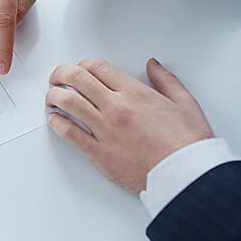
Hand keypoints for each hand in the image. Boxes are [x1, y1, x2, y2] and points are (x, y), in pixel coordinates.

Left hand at [46, 58, 213, 193]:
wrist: (188, 176)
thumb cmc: (188, 144)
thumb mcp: (185, 103)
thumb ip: (165, 80)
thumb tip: (152, 65)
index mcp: (135, 93)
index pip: (97, 67)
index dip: (82, 64)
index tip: (79, 69)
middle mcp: (116, 107)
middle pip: (76, 78)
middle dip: (60, 74)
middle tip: (56, 78)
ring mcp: (105, 130)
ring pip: (67, 102)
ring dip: (54, 96)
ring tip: (52, 97)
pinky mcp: (98, 153)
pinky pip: (68, 133)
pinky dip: (56, 123)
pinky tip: (55, 120)